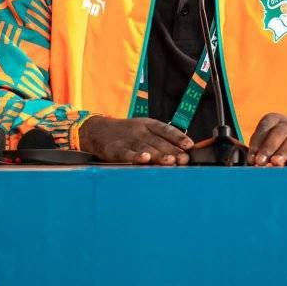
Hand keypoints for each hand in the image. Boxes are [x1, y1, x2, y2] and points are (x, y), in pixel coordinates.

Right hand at [78, 116, 193, 165]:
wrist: (97, 130)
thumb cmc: (126, 133)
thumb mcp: (144, 129)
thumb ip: (161, 139)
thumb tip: (184, 151)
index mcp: (148, 124)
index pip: (166, 129)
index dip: (178, 138)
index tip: (189, 146)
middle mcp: (139, 130)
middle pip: (158, 141)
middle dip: (172, 151)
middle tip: (183, 160)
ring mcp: (127, 139)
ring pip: (145, 147)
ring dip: (158, 155)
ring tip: (170, 161)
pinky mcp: (115, 149)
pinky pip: (126, 153)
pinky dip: (135, 156)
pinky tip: (144, 159)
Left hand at [248, 113, 286, 166]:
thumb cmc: (275, 143)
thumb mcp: (265, 140)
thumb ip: (258, 150)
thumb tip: (254, 163)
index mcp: (273, 119)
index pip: (264, 128)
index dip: (257, 143)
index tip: (252, 158)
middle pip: (278, 133)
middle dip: (268, 148)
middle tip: (260, 162)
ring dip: (283, 153)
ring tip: (275, 162)